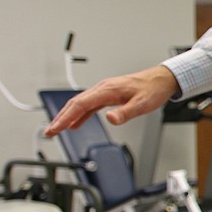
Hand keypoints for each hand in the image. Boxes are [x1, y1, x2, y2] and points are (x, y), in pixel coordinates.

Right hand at [44, 65, 179, 135]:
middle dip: (60, 118)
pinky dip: (80, 114)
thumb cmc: (153, 90)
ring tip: (57, 129)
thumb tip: (110, 119)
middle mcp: (103, 88)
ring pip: (80, 104)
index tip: (56, 128)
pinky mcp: (109, 95)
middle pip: (75, 103)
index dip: (66, 117)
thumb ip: (125, 113)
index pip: (80, 104)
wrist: (162, 80)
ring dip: (67, 116)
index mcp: (107, 90)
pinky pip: (89, 105)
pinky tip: (75, 124)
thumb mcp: (142, 104)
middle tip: (50, 132)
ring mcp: (105, 91)